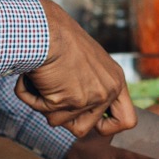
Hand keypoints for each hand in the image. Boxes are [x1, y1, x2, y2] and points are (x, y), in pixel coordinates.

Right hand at [15, 0, 136, 137]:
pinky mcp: (69, 100)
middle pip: (84, 129)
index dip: (108, 127)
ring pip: (59, 122)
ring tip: (44, 78)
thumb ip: (91, 84)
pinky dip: (30, 96)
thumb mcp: (88, 62)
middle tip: (54, 94)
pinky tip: (34, 76)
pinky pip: (41, 110)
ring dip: (44, 104)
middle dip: (63, 117)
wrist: (47, 28)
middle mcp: (108, 90)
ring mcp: (90, 97)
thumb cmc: (61, 38)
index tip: (93, 123)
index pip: (128, 121)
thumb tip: (79, 111)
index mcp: (115, 81)